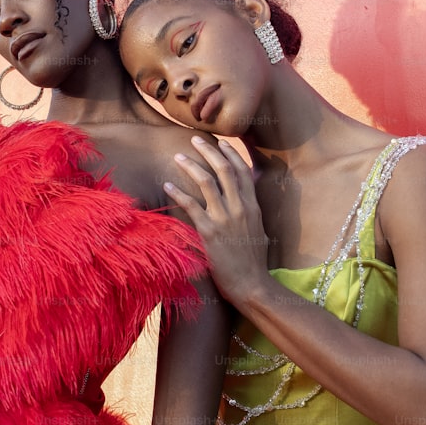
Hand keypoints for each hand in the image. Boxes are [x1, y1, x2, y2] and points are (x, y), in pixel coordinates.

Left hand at [164, 137, 269, 304]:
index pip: (243, 171)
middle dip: (208, 151)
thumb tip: (245, 197)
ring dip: (190, 165)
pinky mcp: (210, 232)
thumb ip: (250, 211)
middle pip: (224, 170)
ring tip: (178, 156)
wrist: (252, 285)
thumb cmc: (254, 262)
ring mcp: (225, 219)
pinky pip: (191, 206)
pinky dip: (178, 193)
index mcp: (253, 206)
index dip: (231, 154)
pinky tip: (167, 185)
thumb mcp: (258, 230)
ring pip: (207, 182)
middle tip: (194, 139)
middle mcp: (240, 208)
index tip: (220, 141)